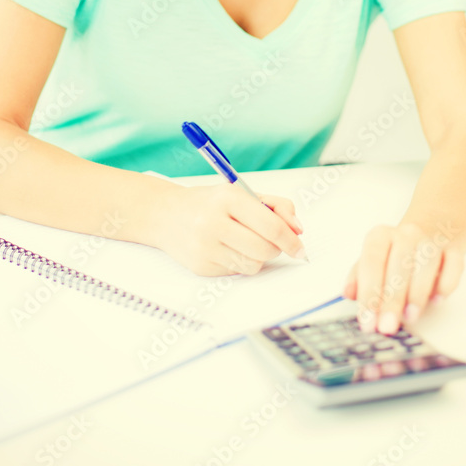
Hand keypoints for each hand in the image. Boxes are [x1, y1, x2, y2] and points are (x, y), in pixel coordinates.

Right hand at [153, 182, 305, 275]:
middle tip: (272, 241)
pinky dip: (240, 263)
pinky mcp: (201, 267)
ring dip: (258, 257)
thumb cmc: (209, 203)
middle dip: (276, 249)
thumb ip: (275, 206)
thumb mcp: (241, 193)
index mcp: (228, 198)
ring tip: (245, 241)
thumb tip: (298, 229)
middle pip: (265, 249)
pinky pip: (237, 272)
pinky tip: (227, 248)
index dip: (291, 239)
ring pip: (253, 265)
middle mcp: (213, 223)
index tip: (300, 247)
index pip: (271, 226)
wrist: (165, 214)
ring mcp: (205, 247)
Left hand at [342, 221, 463, 334]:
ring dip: (418, 292)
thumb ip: (358, 279)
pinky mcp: (452, 250)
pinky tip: (437, 301)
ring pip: (427, 262)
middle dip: (392, 299)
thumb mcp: (371, 264)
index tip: (367, 321)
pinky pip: (454, 263)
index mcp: (381, 235)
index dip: (368, 293)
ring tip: (410, 317)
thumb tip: (347, 293)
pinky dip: (447, 283)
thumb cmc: (392, 256)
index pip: (372, 262)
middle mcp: (406, 233)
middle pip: (399, 265)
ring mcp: (431, 240)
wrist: (423, 236)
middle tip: (387, 326)